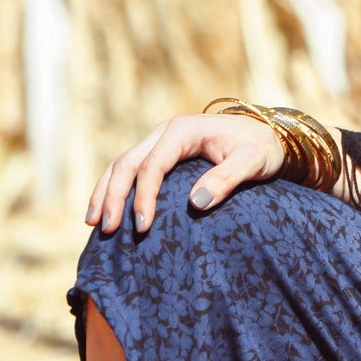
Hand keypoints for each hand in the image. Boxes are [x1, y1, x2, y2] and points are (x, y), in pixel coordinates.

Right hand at [86, 113, 286, 234]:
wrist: (266, 135)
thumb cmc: (260, 148)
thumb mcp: (252, 162)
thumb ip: (226, 179)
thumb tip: (195, 203)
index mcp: (182, 130)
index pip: (152, 166)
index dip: (143, 197)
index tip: (143, 227)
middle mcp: (164, 132)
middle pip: (126, 163)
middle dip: (113, 196)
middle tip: (108, 229)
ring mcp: (159, 141)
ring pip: (121, 164)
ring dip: (105, 192)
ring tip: (94, 223)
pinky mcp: (160, 153)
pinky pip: (130, 169)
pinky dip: (115, 189)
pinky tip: (108, 210)